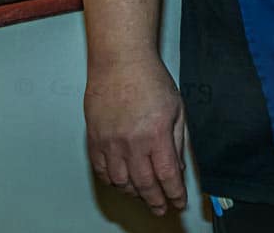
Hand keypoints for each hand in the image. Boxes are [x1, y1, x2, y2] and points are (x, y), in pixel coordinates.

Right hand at [84, 55, 187, 216]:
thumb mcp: (176, 108)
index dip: (174, 193)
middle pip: (144, 184)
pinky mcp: (94, 140)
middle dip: (156, 200)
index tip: (179, 202)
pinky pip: (102, 171)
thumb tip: (178, 166)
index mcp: (156, 134)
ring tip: (144, 196)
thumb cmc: (149, 79)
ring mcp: (110, 143)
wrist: (120, 63)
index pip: (167, 175)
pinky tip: (121, 183)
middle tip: (162, 209)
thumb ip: (177, 140)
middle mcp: (132, 143)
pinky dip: (113, 182)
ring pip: (121, 182)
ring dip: (134, 193)